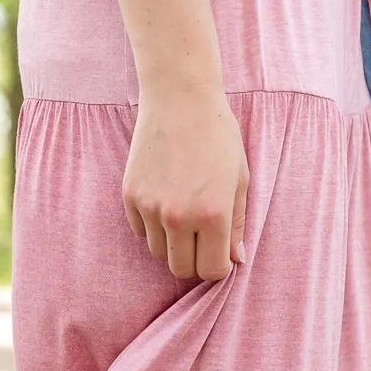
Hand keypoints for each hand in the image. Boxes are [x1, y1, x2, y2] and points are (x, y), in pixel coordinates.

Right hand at [123, 80, 248, 282]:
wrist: (180, 99)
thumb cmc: (218, 135)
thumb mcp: (239, 179)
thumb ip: (237, 224)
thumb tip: (236, 259)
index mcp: (212, 215)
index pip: (210, 270)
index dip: (217, 265)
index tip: (219, 251)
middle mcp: (179, 216)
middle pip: (181, 268)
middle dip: (193, 259)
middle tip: (201, 237)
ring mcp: (150, 207)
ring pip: (158, 252)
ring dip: (172, 242)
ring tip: (183, 213)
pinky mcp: (130, 195)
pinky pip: (140, 230)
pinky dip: (152, 224)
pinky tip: (165, 198)